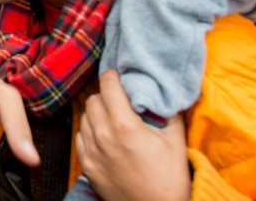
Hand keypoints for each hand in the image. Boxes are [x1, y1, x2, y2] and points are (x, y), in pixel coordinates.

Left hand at [76, 70, 189, 200]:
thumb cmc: (170, 179)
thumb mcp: (175, 140)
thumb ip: (167, 111)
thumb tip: (163, 93)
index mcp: (124, 125)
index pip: (107, 85)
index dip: (113, 77)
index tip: (119, 77)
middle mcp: (102, 135)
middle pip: (93, 99)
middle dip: (106, 95)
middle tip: (119, 100)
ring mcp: (91, 151)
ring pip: (84, 116)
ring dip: (97, 113)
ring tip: (113, 118)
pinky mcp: (86, 165)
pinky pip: (80, 136)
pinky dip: (90, 131)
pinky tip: (104, 136)